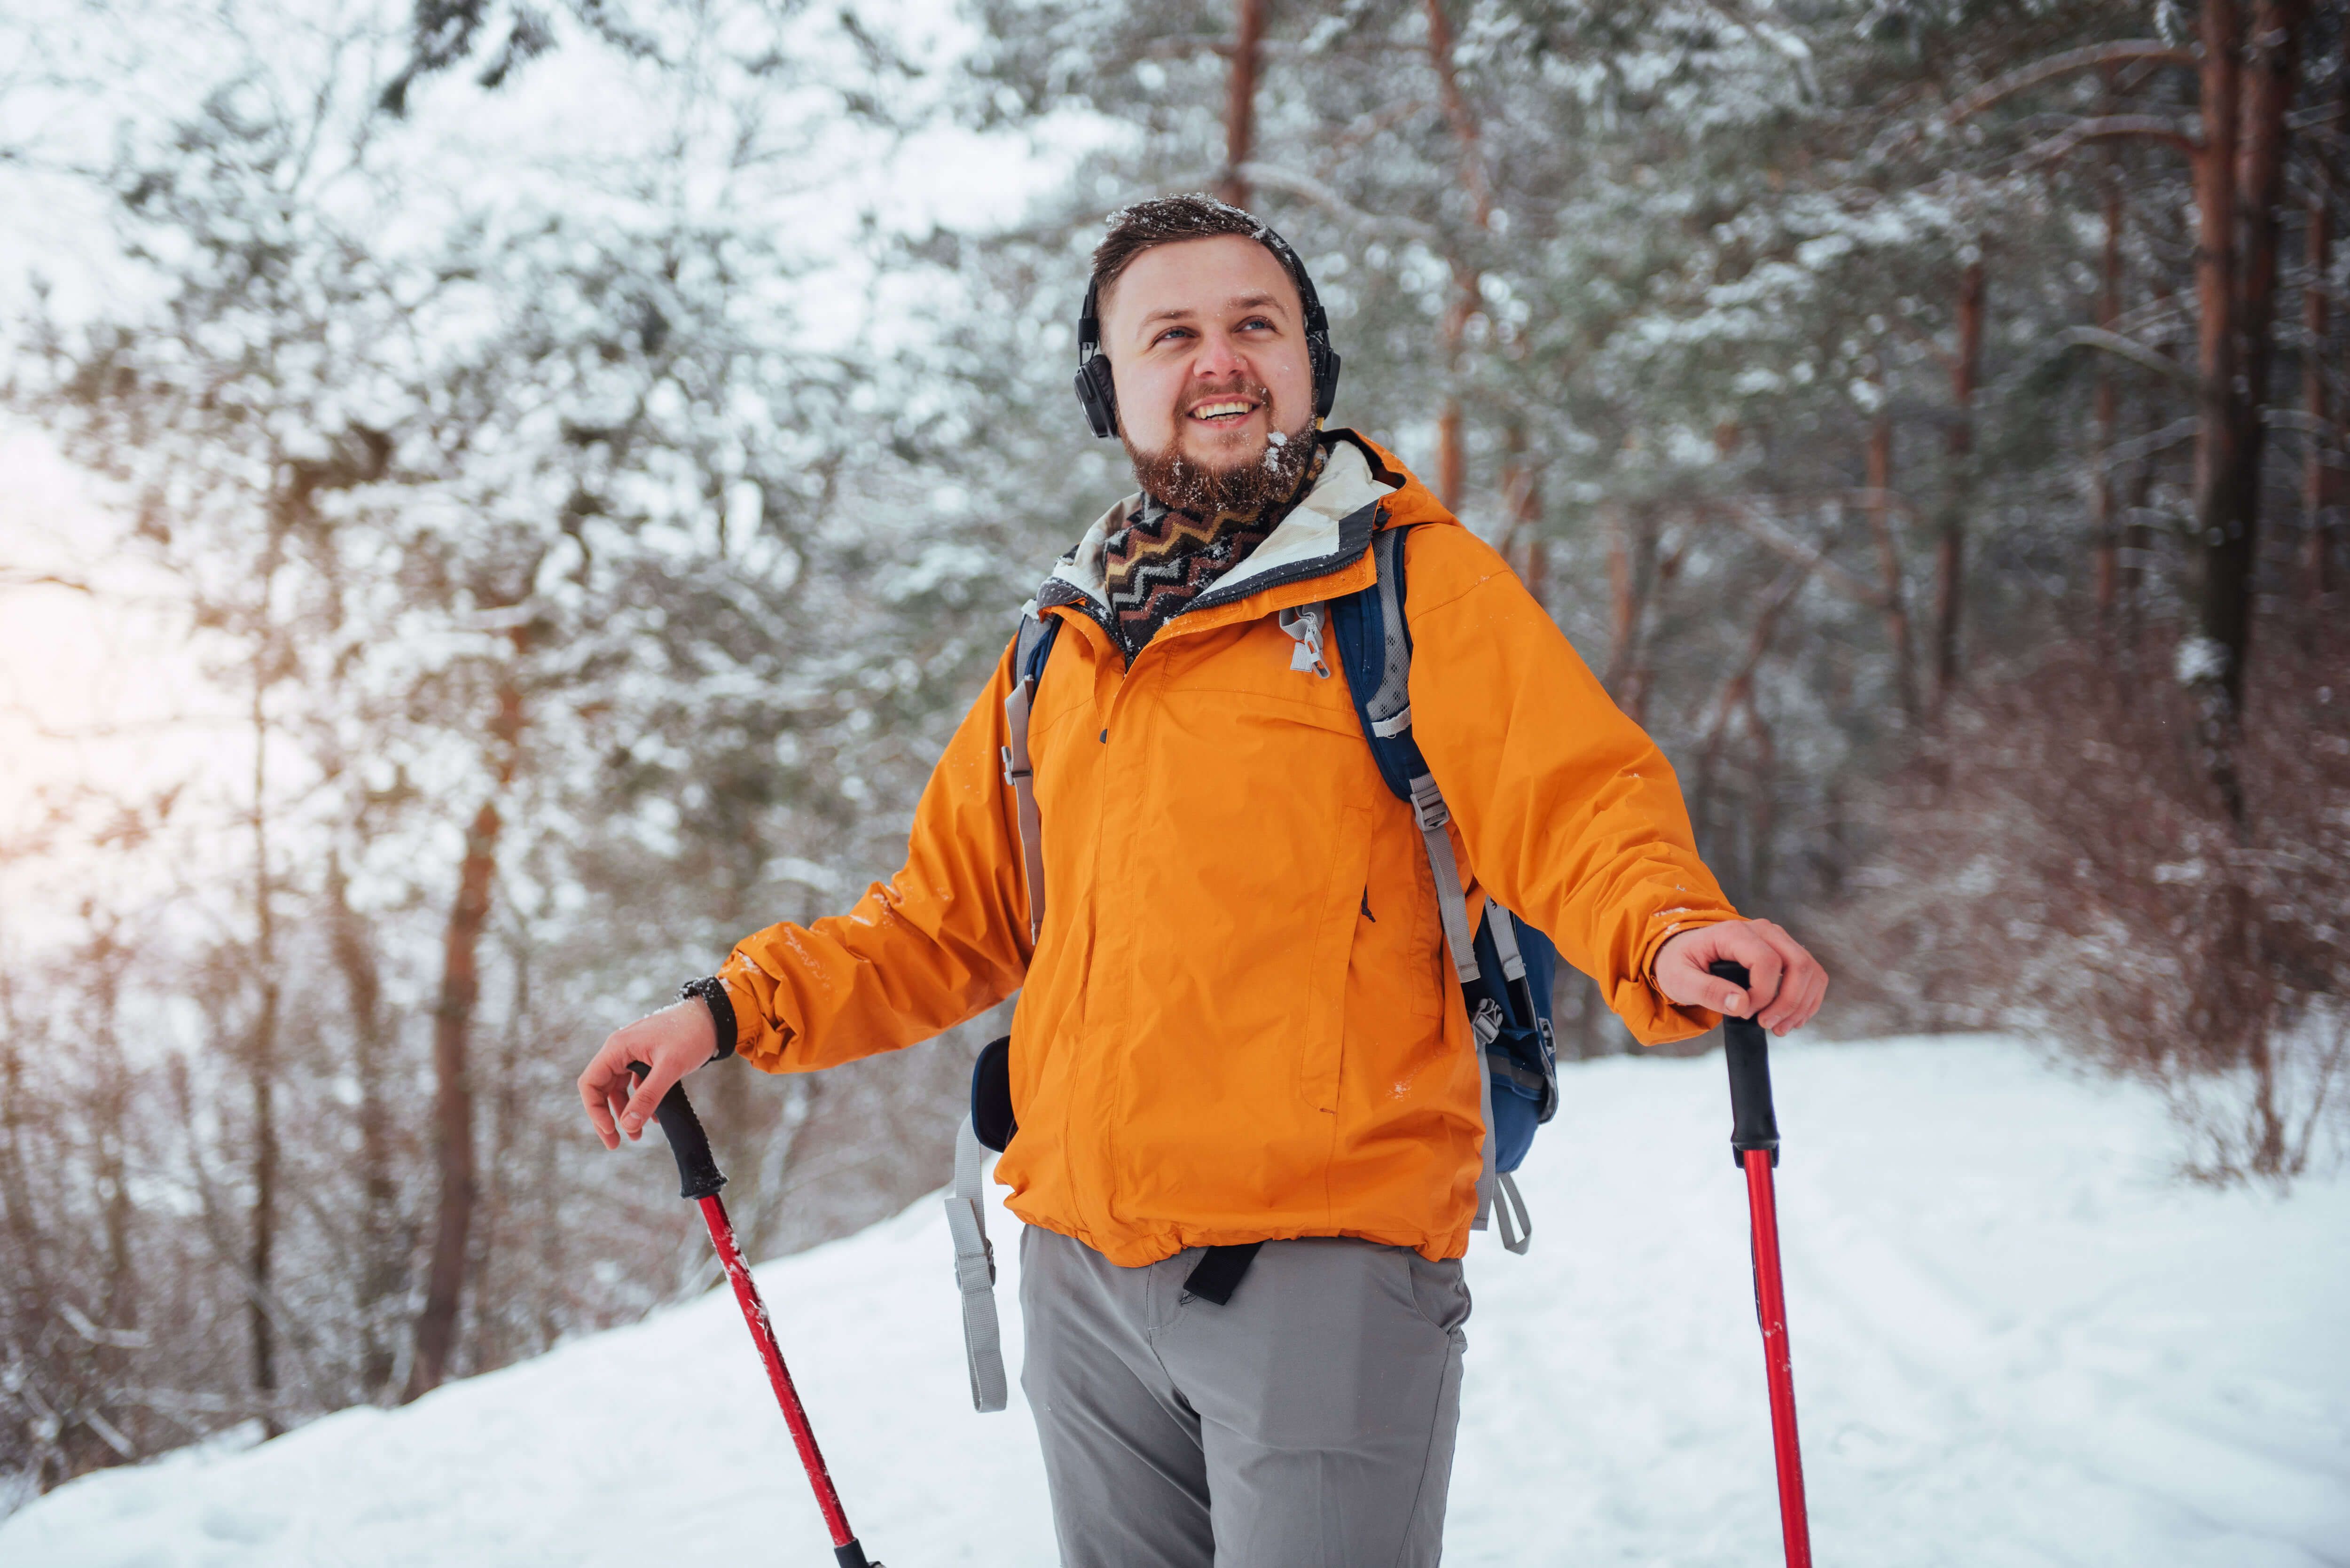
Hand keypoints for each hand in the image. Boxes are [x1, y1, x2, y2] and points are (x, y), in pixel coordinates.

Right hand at [578, 999, 717, 1149]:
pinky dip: (641, 1102)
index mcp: (618, 1048)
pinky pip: (635, 1085)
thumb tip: (628, 1125)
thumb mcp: (669, 1068)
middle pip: (601, 1089)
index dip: (595, 1110)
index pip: (591, 1083)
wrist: (713, 1017)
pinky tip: (654, 1118)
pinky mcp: (646, 1059)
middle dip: (607, 1117)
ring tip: (637, 1135)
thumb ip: (648, 1096)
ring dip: (625, 1113)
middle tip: (615, 1144)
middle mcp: (620, 1050)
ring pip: (618, 1089)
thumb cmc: (690, 1035)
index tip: (610, 1130)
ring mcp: (632, 1054)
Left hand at [1654, 919, 1826, 1035]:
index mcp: (1733, 932)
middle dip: (1789, 1002)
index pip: (1767, 961)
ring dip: (1801, 1005)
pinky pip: (1811, 975)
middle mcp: (1762, 930)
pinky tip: (1790, 1019)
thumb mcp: (1679, 979)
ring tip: (1780, 1028)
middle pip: (1798, 964)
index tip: (1745, 1014)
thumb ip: (1707, 991)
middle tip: (1768, 1026)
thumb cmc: (1680, 964)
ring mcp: (1778, 940)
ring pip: (1810, 970)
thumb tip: (1741, 1005)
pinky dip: (1807, 1000)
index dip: (1763, 994)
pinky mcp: (1786, 953)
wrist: (1684, 953)